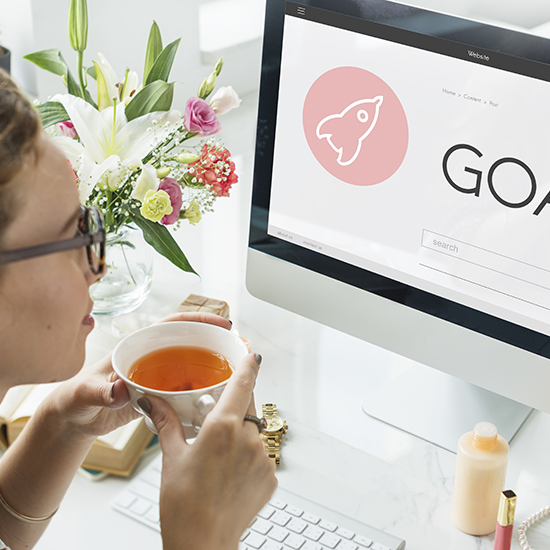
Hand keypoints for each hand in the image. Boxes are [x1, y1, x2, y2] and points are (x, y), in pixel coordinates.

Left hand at [42, 312, 232, 436]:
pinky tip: (215, 399)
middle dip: (215, 343)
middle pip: (190, 343)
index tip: (223, 323)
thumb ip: (101, 391)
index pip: (173, 325)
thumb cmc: (75, 399)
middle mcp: (151, 358)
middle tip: (240, 349)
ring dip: (213, 369)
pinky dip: (201, 393)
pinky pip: (185, 391)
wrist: (73, 421)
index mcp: (137, 346)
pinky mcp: (158, 397)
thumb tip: (120, 390)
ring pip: (191, 368)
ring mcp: (156, 377)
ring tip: (237, 373)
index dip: (200, 320)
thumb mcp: (85, 393)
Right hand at [143, 353, 277, 549]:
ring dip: (241, 435)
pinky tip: (229, 474)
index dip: (248, 365)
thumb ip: (167, 423)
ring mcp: (262, 458)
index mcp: (223, 427)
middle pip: (248, 406)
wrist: (203, 544)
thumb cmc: (184, 505)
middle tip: (216, 420)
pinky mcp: (271, 476)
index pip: (243, 383)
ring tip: (219, 457)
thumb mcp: (172, 457)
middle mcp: (248, 439)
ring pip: (254, 432)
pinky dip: (248, 457)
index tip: (252, 354)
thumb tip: (152, 401)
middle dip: (236, 406)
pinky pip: (261, 455)